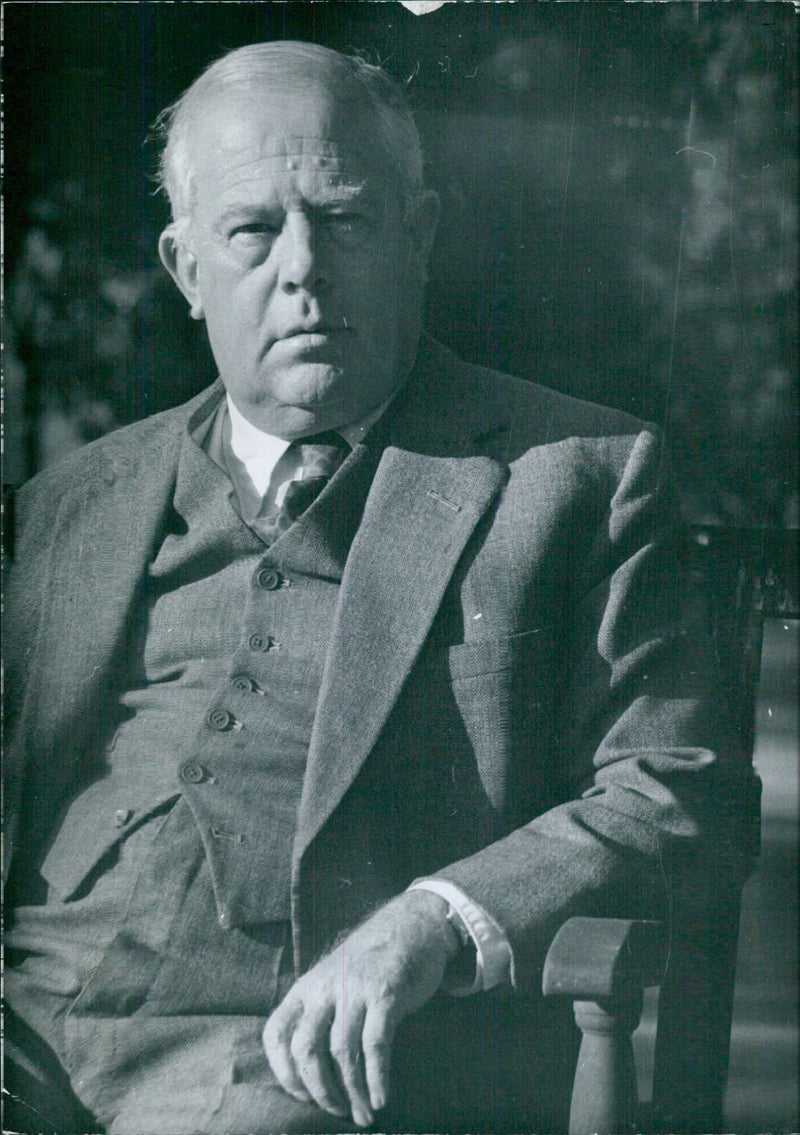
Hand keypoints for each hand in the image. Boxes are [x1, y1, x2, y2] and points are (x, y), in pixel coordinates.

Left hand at [262, 889, 459, 1126]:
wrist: (410, 925)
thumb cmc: (370, 964)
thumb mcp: (333, 981)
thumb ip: (319, 1014)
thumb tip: (311, 1073)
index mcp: (306, 988)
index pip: (276, 1033)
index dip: (284, 1072)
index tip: (304, 1096)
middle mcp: (325, 988)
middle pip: (306, 1049)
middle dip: (320, 1090)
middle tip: (338, 1111)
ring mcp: (355, 989)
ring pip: (342, 1052)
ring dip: (352, 1092)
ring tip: (364, 1114)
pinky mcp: (386, 993)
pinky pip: (376, 1044)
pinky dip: (377, 1077)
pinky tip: (381, 1097)